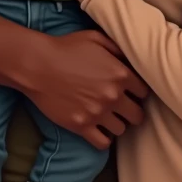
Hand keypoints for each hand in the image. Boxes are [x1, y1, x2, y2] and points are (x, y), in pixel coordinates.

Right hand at [24, 29, 148, 148]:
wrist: (37, 64)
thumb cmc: (66, 47)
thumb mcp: (95, 38)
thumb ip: (118, 48)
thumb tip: (132, 60)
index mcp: (120, 74)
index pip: (144, 92)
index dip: (137, 91)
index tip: (130, 91)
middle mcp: (113, 96)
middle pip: (137, 115)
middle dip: (131, 110)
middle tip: (122, 107)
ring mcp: (97, 113)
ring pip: (121, 129)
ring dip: (116, 123)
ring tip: (107, 116)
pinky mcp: (81, 126)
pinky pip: (103, 143)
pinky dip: (103, 138)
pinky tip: (98, 129)